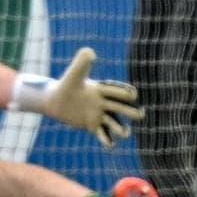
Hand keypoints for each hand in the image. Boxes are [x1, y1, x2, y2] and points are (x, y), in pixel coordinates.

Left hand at [22, 48, 141, 146]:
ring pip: (114, 123)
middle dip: (130, 111)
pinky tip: (110, 144)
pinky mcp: (92, 125)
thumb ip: (82, 63)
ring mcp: (99, 115)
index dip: (124, 92)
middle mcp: (103, 102)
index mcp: (101, 89)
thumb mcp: (74, 74)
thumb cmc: (66, 85)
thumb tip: (90, 51)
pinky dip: (107, 139)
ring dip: (120, 128)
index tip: (133, 95)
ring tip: (125, 133)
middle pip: (120, 107)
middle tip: (141, 115)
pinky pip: (103, 134)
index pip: (116, 91)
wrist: (55, 101)